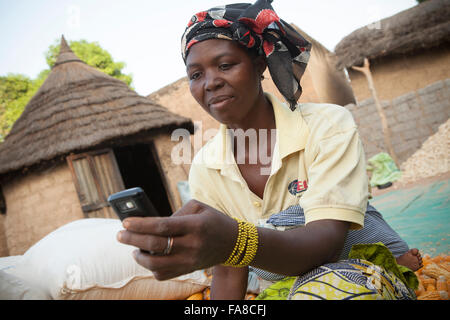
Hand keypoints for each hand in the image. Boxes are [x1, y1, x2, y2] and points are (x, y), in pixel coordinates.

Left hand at [117, 200, 236, 279]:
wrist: (233, 243)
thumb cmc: (213, 220)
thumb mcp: (198, 207)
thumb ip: (175, 213)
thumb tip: (152, 224)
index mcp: (195, 226)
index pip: (162, 226)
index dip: (141, 225)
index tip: (125, 222)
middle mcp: (192, 245)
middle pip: (155, 245)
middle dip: (133, 239)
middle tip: (120, 234)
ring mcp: (190, 261)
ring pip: (156, 264)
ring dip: (139, 257)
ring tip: (133, 249)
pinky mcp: (188, 270)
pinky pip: (163, 274)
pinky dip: (151, 267)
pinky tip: (148, 257)